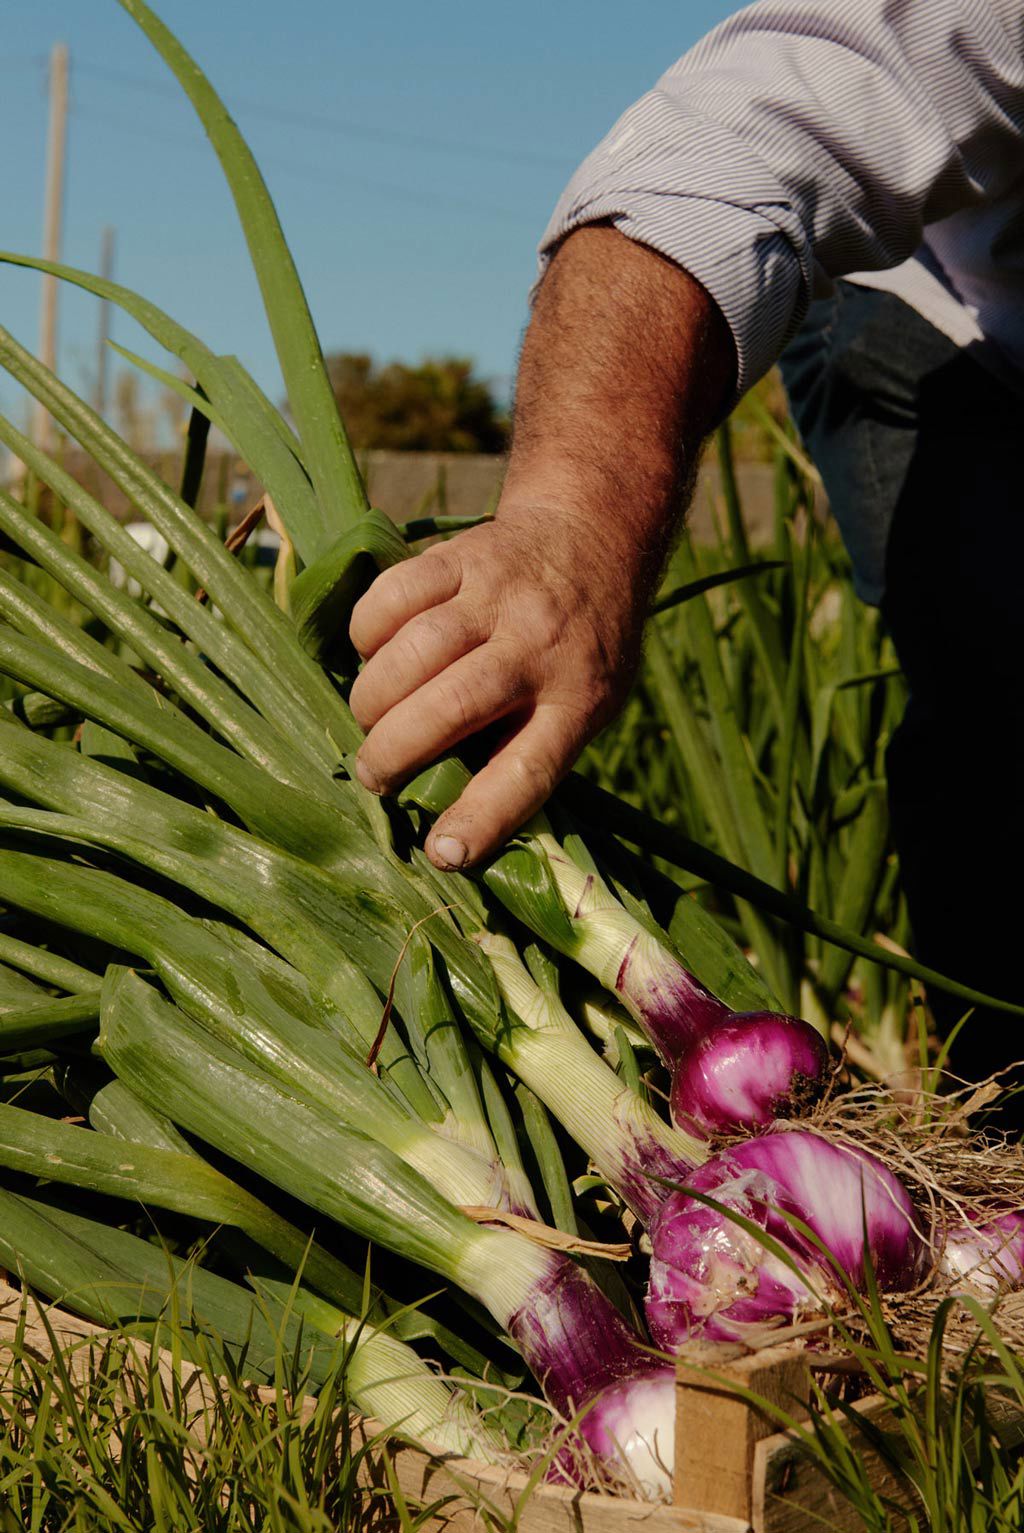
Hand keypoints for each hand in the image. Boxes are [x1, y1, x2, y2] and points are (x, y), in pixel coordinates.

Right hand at [348, 225, 733, 868]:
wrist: (590, 535)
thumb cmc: (582, 647)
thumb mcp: (589, 707)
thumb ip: (529, 752)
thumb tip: (452, 823)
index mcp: (581, 700)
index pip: (529, 771)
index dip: (480, 817)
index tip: (440, 852)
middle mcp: (541, 645)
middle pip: (451, 708)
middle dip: (394, 753)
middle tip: (373, 777)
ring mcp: (498, 595)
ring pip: (412, 652)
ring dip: (372, 699)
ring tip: (369, 721)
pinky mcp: (458, 557)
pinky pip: (391, 598)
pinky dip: (367, 635)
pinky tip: (373, 655)